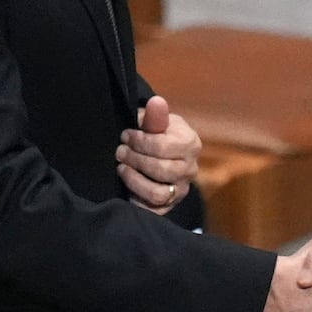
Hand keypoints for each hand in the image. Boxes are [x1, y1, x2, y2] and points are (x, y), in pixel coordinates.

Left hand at [116, 95, 198, 214]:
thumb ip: (156, 115)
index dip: (139, 141)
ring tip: (122, 168)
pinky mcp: (170, 205)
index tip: (125, 136)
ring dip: (134, 180)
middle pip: (160, 170)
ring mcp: (181, 189)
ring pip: (157, 193)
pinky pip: (153, 210)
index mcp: (191, 144)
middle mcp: (191, 169)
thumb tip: (156, 102)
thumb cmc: (159, 134)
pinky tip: (126, 186)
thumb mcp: (157, 122)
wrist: (164, 153)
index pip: (162, 146)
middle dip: (135, 160)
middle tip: (119, 151)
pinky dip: (137, 199)